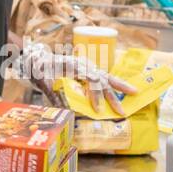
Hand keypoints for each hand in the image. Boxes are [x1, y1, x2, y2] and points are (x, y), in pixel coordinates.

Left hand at [15, 42, 135, 114]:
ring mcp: (87, 66)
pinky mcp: (88, 70)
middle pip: (102, 79)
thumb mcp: (44, 83)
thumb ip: (55, 96)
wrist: (37, 58)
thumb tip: (66, 112)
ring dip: (120, 86)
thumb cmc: (40, 69)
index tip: (97, 110)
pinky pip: (104, 77)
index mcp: (73, 65)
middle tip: (121, 112)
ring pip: (107, 76)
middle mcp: (83, 64)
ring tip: (135, 92)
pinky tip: (124, 89)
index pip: (90, 80)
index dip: (96, 95)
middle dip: (112, 97)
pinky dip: (115, 84)